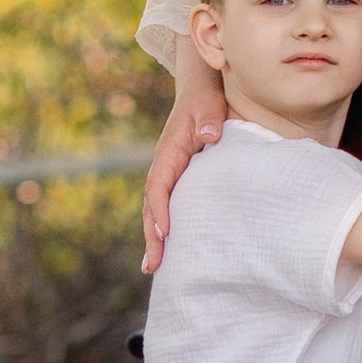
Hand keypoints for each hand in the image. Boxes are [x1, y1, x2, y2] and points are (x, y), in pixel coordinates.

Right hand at [142, 53, 227, 271]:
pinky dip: (164, 229)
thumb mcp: (209, 108)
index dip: (160, 210)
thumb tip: (210, 136)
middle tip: (152, 266)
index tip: (165, 233)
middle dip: (151, 236)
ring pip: (155, 211)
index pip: (159, 186)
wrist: (200, 94)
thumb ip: (210, 121)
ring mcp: (168, 175)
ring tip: (153, 268)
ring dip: (154, 238)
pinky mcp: (178, 180)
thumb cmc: (206, 103)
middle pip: (151, 206)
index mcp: (168, 154)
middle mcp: (163, 168)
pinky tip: (170, 250)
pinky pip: (167, 207)